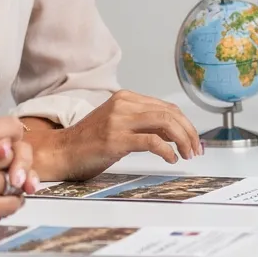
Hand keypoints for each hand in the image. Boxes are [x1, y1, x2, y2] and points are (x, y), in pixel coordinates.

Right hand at [0, 118, 35, 239]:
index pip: (11, 127)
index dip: (13, 135)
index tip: (9, 144)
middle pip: (16, 154)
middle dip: (14, 161)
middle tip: (6, 169)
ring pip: (16, 179)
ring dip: (12, 184)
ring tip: (1, 187)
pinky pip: (15, 202)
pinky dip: (13, 202)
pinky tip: (3, 202)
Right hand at [31, 91, 202, 181]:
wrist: (61, 151)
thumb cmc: (89, 142)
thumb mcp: (118, 124)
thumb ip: (143, 123)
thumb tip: (174, 133)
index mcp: (125, 97)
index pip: (166, 107)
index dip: (185, 123)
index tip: (194, 140)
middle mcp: (123, 104)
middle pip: (170, 114)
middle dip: (189, 132)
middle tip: (196, 149)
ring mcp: (119, 121)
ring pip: (165, 124)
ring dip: (182, 140)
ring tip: (187, 154)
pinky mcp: (115, 139)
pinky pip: (152, 141)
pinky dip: (167, 150)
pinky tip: (171, 158)